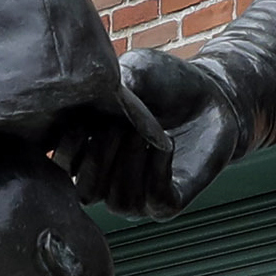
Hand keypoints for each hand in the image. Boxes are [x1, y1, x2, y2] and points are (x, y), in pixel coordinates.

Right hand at [68, 46, 243, 216]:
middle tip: (121, 123)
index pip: (62, 172)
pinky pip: (153, 197)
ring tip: (147, 130)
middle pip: (86, 192)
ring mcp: (137, 197)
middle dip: (100, 155)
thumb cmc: (166, 82)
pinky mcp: (168, 204)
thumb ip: (107, 90)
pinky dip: (157, 168)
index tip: (84, 120)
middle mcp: (109, 181)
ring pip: (118, 199)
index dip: (68, 150)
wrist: (214, 94)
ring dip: (131, 161)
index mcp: (88, 154)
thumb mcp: (133, 71)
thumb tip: (86, 106)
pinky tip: (167, 143)